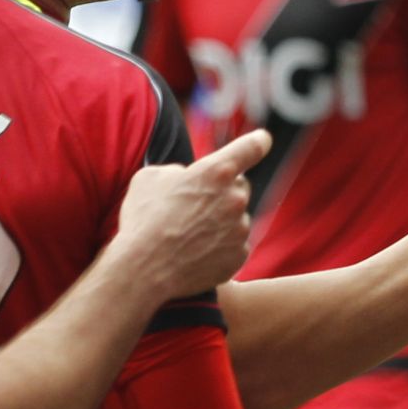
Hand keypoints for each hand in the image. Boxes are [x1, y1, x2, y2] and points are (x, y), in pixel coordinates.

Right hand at [117, 129, 269, 296]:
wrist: (144, 269)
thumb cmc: (143, 220)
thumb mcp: (150, 178)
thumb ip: (177, 171)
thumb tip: (186, 177)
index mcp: (216, 172)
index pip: (249, 148)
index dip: (258, 142)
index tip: (264, 139)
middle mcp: (234, 198)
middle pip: (240, 187)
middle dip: (223, 192)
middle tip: (197, 206)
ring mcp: (239, 229)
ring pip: (237, 218)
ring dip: (221, 221)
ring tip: (190, 235)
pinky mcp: (239, 255)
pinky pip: (234, 245)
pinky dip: (220, 246)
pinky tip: (197, 252)